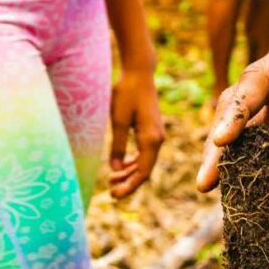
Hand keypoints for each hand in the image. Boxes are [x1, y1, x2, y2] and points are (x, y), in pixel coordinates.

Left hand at [109, 69, 164, 197]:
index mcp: (151, 139)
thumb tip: (115, 168)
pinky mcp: (152, 130)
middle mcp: (157, 140)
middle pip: (145, 170)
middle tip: (111, 193)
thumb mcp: (118, 120)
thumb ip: (117, 145)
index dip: (129, 186)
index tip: (114, 195)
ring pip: (145, 162)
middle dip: (128, 183)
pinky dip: (134, 162)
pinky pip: (145, 153)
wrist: (139, 73)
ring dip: (130, 173)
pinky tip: (121, 165)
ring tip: (112, 180)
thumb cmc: (127, 93)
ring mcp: (156, 135)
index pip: (143, 172)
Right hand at [196, 23, 268, 190]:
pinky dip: (264, 160)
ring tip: (214, 187)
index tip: (220, 140)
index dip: (236, 111)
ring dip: (235, 155)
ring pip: (254, 127)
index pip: (256, 80)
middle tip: (205, 179)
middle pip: (243, 105)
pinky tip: (251, 185)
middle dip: (220, 142)